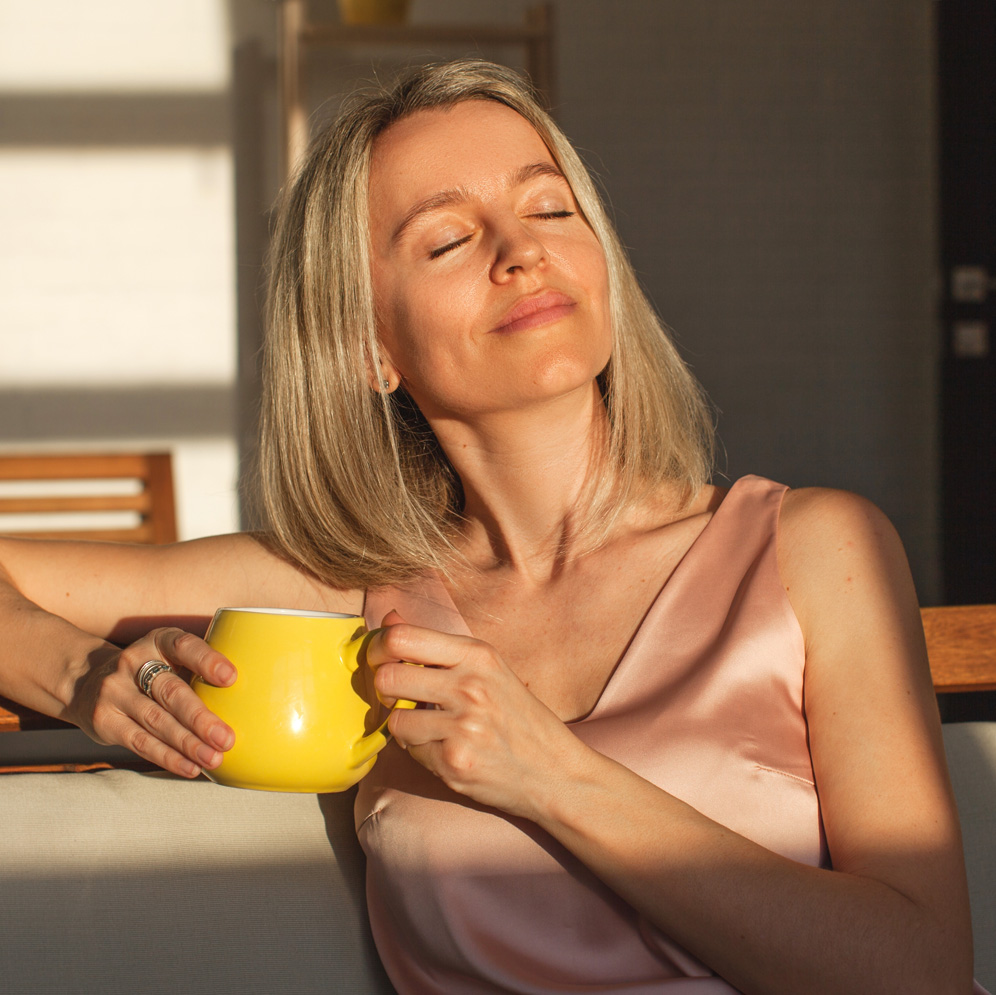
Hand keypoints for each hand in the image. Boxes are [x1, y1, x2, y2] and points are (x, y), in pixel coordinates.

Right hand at [66, 628, 235, 778]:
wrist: (87, 680)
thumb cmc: (152, 670)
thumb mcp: (170, 656)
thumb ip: (201, 668)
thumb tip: (254, 696)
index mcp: (158, 641)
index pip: (183, 645)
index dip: (207, 660)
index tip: (231, 678)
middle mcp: (133, 662)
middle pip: (170, 691)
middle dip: (200, 717)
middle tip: (227, 738)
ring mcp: (114, 691)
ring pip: (156, 721)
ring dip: (187, 743)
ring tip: (214, 758)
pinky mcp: (104, 720)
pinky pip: (140, 742)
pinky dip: (168, 757)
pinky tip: (190, 767)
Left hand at [367, 611, 585, 819]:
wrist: (555, 771)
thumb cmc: (520, 717)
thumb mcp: (487, 669)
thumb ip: (436, 646)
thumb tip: (389, 619)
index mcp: (478, 655)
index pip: (403, 638)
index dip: (380, 648)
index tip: (382, 659)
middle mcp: (470, 686)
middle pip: (388, 677)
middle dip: (386, 689)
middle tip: (400, 697)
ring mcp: (462, 726)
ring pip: (395, 719)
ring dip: (406, 725)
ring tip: (432, 727)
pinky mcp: (454, 762)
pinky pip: (411, 751)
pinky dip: (421, 751)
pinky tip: (447, 748)